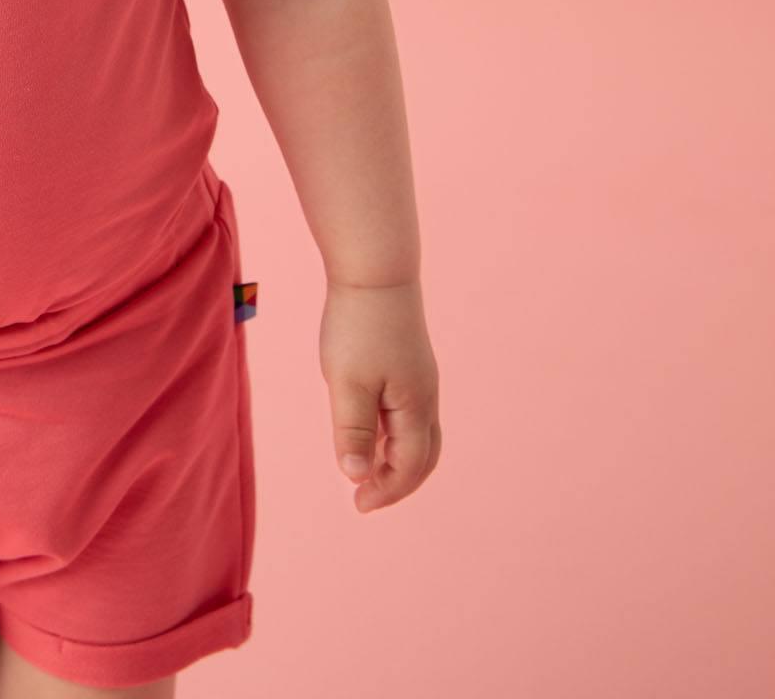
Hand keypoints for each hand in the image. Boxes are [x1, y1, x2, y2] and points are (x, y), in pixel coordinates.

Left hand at [318, 278, 440, 511]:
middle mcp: (425, 395)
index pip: (409, 466)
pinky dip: (391, 431)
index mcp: (416, 407)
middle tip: (365, 496)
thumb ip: (352, 431)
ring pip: (417, 432)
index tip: (358, 504)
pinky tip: (366, 427)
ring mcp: (420, 377)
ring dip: (395, 457)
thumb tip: (355, 475)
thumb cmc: (359, 326)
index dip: (385, 490)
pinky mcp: (408, 360)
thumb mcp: (348, 384)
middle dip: (398, 481)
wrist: (376, 270)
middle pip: (423, 455)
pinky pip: (407, 410)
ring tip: (363, 468)